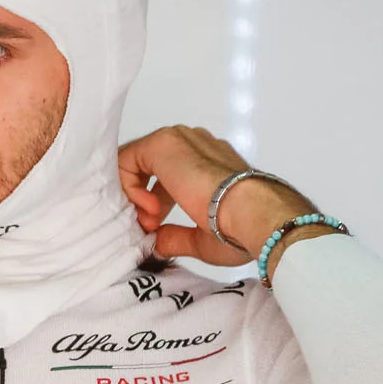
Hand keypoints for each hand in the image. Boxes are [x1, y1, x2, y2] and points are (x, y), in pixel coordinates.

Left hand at [118, 125, 313, 266]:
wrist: (253, 215)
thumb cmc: (239, 228)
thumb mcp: (201, 238)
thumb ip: (176, 236)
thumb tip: (158, 242)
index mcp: (207, 162)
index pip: (166, 175)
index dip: (153, 203)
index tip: (156, 229)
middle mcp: (194, 146)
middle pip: (148, 166)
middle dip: (140, 199)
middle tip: (149, 226)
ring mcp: (180, 141)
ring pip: (136, 161)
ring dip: (134, 194)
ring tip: (151, 220)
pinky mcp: (164, 144)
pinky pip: (129, 158)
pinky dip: (129, 186)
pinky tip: (149, 208)